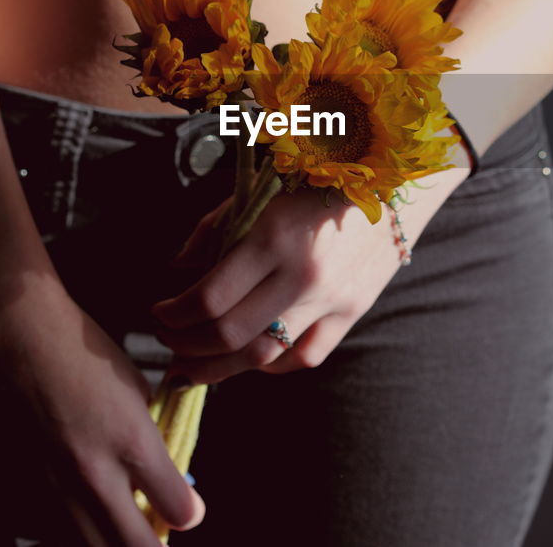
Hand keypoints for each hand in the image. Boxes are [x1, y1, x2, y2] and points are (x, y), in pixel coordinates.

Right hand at [0, 276, 205, 544]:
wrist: (19, 339)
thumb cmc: (84, 356)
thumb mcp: (136, 391)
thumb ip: (151, 440)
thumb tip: (167, 474)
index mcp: (133, 443)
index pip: (177, 509)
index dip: (189, 515)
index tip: (190, 511)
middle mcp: (96, 475)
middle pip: (135, 546)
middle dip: (153, 545)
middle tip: (160, 534)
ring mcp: (58, 487)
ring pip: (94, 546)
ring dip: (116, 542)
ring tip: (129, 528)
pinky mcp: (30, 488)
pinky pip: (62, 528)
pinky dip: (84, 530)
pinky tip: (92, 515)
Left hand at [149, 169, 464, 384]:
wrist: (394, 185)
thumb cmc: (315, 184)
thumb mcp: (258, 193)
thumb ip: (212, 231)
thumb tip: (177, 272)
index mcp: (273, 237)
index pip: (209, 298)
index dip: (172, 315)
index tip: (158, 313)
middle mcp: (302, 274)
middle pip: (229, 334)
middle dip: (186, 346)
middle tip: (167, 343)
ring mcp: (331, 299)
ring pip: (263, 356)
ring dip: (219, 368)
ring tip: (193, 367)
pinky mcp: (352, 313)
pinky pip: (304, 357)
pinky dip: (270, 365)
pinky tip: (249, 359)